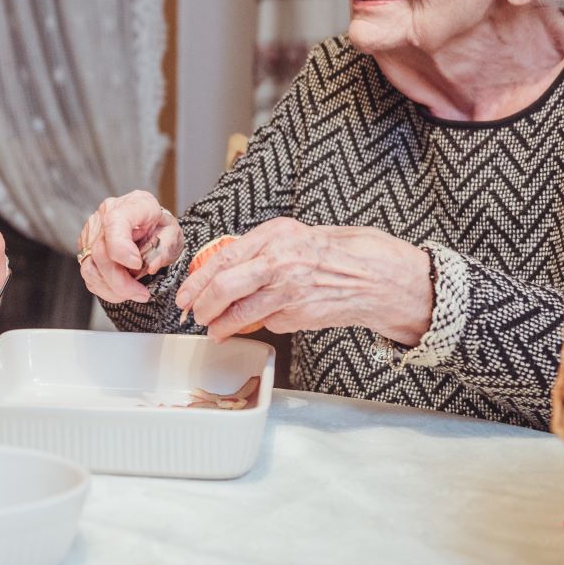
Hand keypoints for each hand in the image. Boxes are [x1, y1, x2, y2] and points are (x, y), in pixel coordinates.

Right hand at [75, 190, 181, 304]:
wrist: (152, 226)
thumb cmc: (161, 228)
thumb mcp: (174, 234)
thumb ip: (165, 247)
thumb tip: (150, 266)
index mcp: (133, 204)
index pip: (115, 222)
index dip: (121, 247)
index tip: (137, 264)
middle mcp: (106, 213)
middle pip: (101, 251)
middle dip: (120, 280)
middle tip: (141, 294)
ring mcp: (92, 230)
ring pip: (91, 266)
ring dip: (112, 288)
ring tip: (134, 293)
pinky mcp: (86, 246)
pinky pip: (89, 273)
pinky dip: (105, 288)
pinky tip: (121, 290)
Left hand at [175, 220, 431, 343]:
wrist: (377, 277)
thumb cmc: (339, 253)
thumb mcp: (297, 236)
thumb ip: (263, 249)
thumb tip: (228, 266)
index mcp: (276, 234)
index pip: (224, 258)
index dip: (198, 280)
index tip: (186, 294)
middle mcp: (279, 260)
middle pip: (224, 286)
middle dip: (202, 305)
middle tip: (193, 314)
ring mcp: (288, 289)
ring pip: (240, 312)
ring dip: (221, 325)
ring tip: (213, 329)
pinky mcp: (299, 314)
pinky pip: (268, 323)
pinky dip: (258, 326)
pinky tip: (257, 325)